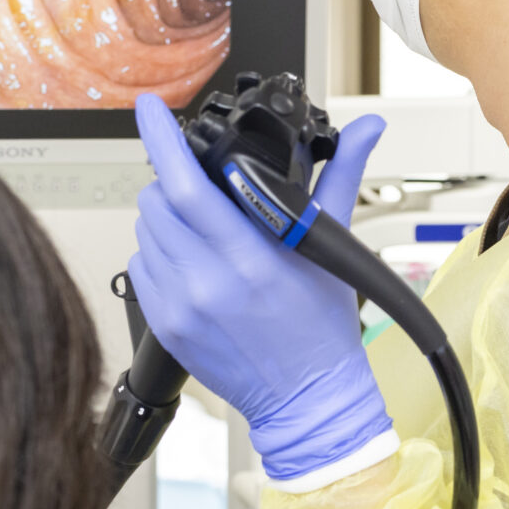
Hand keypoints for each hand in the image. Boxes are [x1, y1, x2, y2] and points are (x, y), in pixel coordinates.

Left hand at [128, 94, 393, 479]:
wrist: (306, 399)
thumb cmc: (322, 328)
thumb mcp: (330, 248)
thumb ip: (342, 178)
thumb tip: (367, 129)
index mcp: (251, 258)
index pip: (186, 187)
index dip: (160, 141)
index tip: (149, 108)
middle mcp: (208, 282)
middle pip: (156, 202)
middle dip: (173, 183)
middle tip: (205, 192)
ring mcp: (180, 306)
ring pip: (145, 232)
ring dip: (166, 220)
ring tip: (206, 236)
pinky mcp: (164, 325)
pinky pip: (141, 267)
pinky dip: (160, 255)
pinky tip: (195, 266)